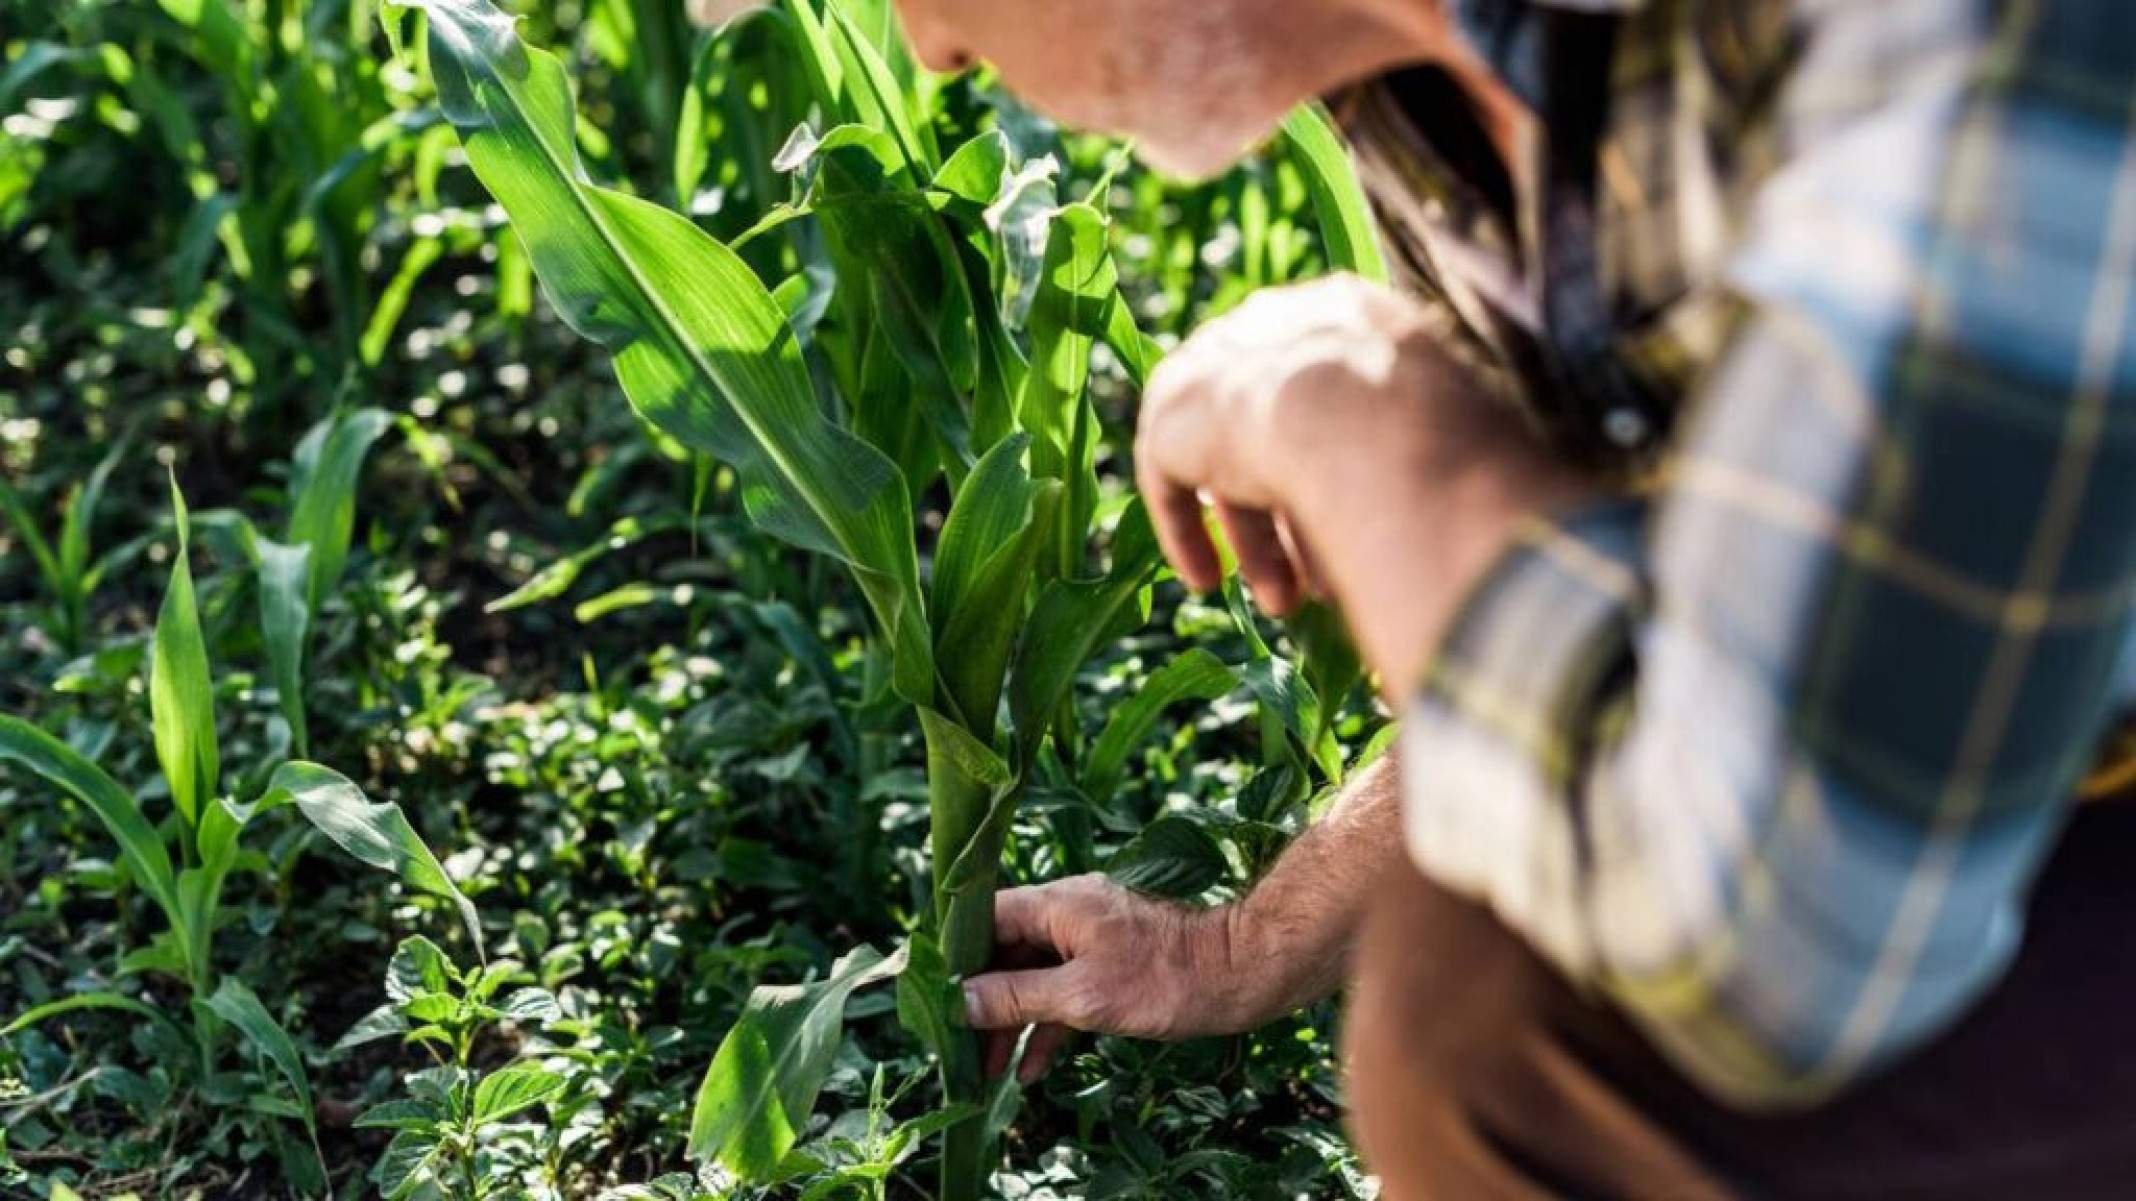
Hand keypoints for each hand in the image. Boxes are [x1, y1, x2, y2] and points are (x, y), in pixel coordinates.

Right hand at [961, 875, 1247, 1082]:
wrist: (1241, 975)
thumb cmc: (1166, 980)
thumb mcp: (1081, 996)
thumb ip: (1017, 996)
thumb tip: (960, 1000)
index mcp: (1057, 903)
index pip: (985, 918)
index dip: (955, 954)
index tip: (931, 994)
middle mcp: (1068, 911)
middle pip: (1005, 951)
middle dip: (980, 1000)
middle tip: (957, 1046)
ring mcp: (1091, 937)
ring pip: (1032, 975)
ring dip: (1010, 1021)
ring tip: (987, 1070)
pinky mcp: (1110, 963)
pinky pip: (1063, 990)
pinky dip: (1047, 1025)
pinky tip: (1032, 1068)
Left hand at [1135, 273, 1597, 696]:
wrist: (1353, 412)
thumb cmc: (1435, 427)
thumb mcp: (1456, 428)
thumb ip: (1442, 453)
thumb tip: (1494, 520)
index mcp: (1349, 314)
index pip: (1336, 395)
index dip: (1346, 469)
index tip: (1362, 525)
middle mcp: (1277, 324)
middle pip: (1281, 429)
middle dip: (1304, 513)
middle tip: (1324, 581)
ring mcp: (1217, 363)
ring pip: (1233, 459)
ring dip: (1259, 537)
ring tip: (1280, 602)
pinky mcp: (1171, 411)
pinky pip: (1171, 477)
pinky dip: (1188, 531)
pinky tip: (1208, 581)